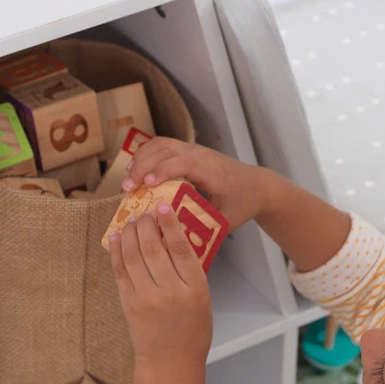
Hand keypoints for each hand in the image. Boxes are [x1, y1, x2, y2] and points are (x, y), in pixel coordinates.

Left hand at [109, 202, 211, 371]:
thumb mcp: (202, 298)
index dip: (170, 222)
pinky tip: (117, 237)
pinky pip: (120, 271)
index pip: (180, 247)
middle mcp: (169, 291)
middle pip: (153, 246)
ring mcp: (146, 297)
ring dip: (131, 233)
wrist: (170, 362)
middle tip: (145, 212)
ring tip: (132, 221)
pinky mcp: (128, 303)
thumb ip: (189, 269)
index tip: (163, 205)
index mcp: (193, 288)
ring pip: (133, 255)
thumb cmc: (192, 330)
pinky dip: (117, 251)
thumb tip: (173, 237)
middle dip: (146, 223)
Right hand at [122, 138, 264, 231]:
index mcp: (211, 171)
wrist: (257, 185)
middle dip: (143, 167)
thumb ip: (203, 228)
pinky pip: (162, 145)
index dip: (163, 170)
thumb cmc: (242, 203)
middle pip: (166, 150)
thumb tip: (174, 239)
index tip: (146, 184)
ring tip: (127, 179)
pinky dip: (146, 154)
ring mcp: (193, 149)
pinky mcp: (187, 150)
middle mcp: (201, 155)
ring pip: (161, 144)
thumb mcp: (226, 220)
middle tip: (126, 189)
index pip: (183, 163)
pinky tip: (135, 169)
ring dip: (141, 159)